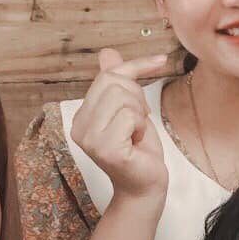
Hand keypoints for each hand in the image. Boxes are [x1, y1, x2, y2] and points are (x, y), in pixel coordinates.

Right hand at [69, 48, 170, 207]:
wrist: (145, 186)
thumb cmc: (139, 150)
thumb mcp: (129, 109)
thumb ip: (117, 82)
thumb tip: (107, 53)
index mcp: (80, 116)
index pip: (106, 75)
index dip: (135, 67)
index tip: (160, 61)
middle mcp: (78, 127)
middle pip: (113, 83)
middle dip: (137, 97)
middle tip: (140, 121)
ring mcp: (90, 139)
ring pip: (122, 97)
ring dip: (139, 113)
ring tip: (136, 132)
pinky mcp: (106, 149)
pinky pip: (129, 116)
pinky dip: (141, 126)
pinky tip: (136, 142)